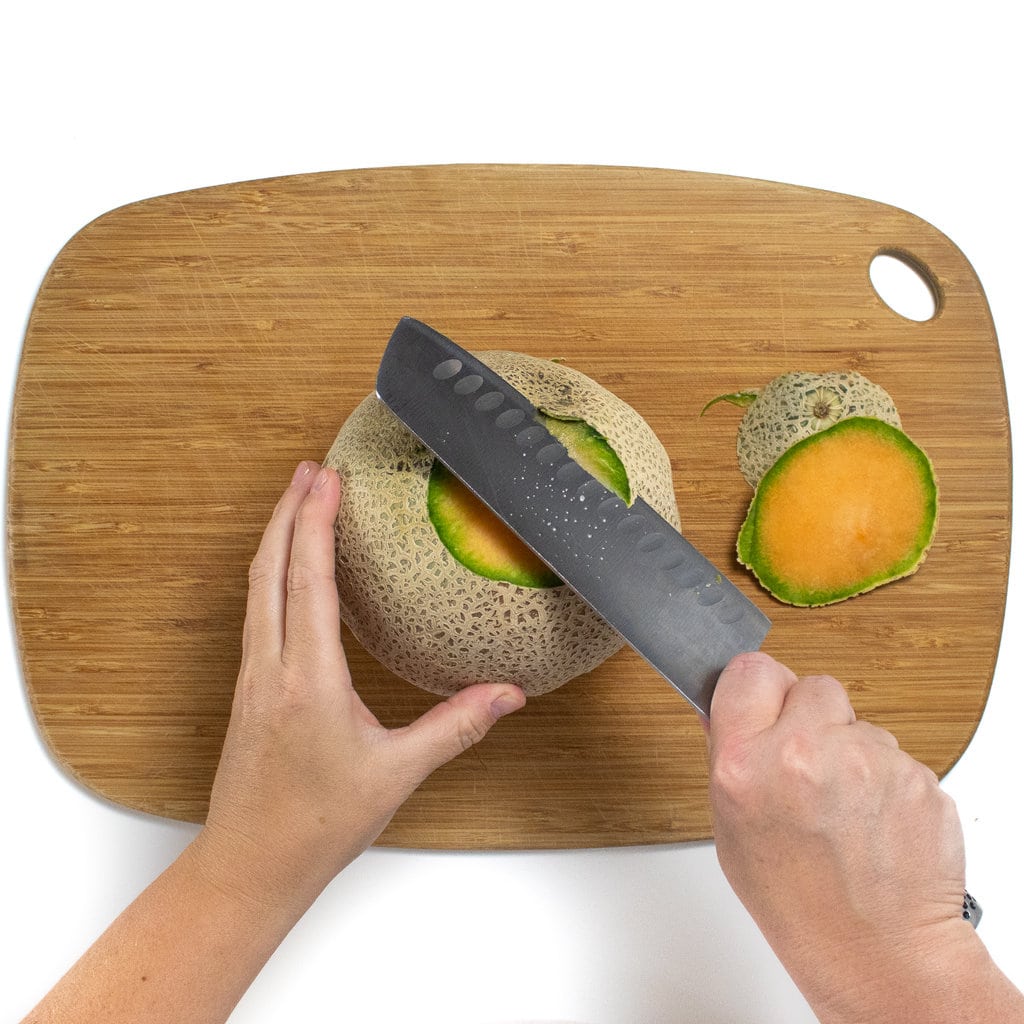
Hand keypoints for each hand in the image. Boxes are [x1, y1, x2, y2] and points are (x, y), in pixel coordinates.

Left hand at [195, 462, 525, 905]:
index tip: (327, 478)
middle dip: (289, 510)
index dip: (316, 522)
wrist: (250, 865)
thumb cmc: (315, 825)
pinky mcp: (249, 688)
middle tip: (310, 468)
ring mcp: (252, 675)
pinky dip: (271, 572)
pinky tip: (288, 570)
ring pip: (255, 586)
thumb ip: (455, 726)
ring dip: (276, 537)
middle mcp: (271, 667)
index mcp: (307, 678)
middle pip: (269, 567)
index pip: (308, 579)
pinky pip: (256, 610)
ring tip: (297, 501)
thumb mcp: (396, 773)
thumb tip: (507, 694)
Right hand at [707, 652, 982, 1020]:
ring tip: (842, 806)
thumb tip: (720, 706)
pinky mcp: (916, 775)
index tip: (761, 705)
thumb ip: (726, 756)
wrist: (878, 953)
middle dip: (808, 716)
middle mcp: (805, 753)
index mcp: (746, 764)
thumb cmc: (798, 902)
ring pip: (857, 721)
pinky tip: (873, 819)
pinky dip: (885, 778)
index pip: (749, 670)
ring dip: (849, 749)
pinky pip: (894, 753)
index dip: (756, 690)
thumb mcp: (730, 828)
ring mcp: (868, 762)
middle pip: (810, 685)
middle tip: (805, 764)